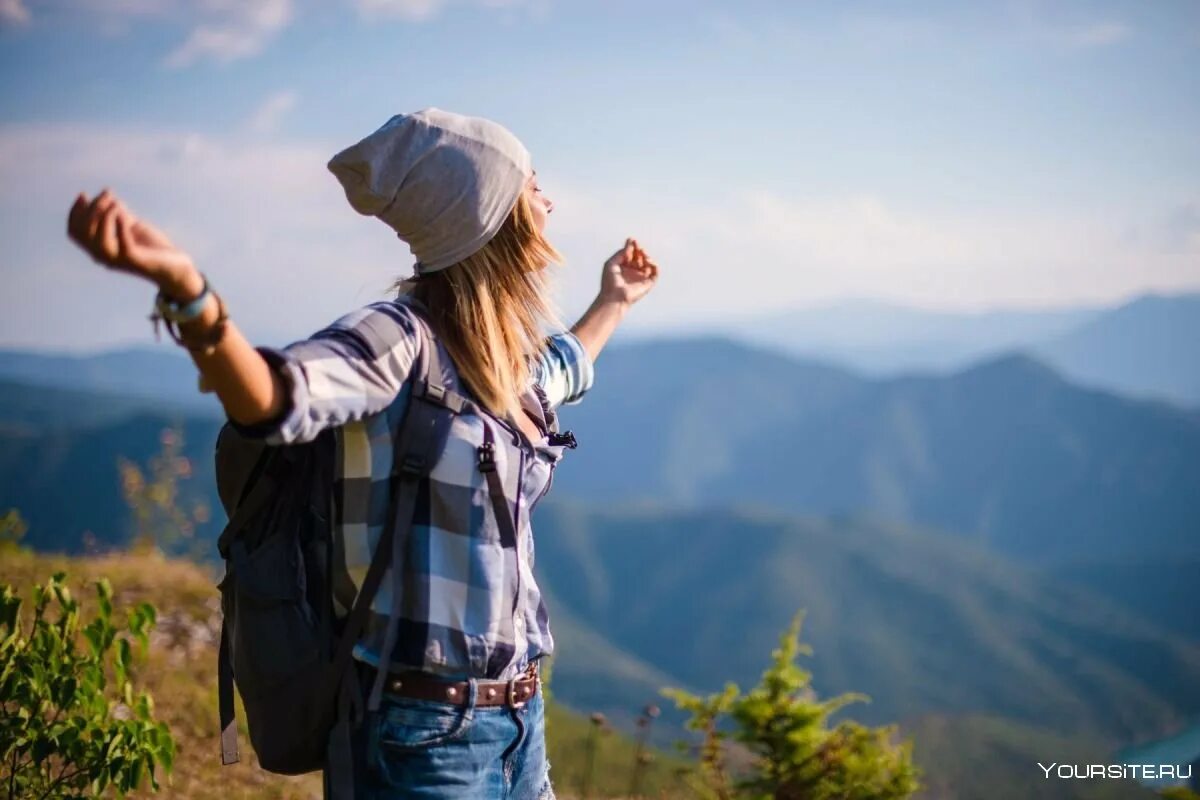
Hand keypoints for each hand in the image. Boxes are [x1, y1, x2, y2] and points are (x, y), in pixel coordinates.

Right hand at [67, 189, 199, 296]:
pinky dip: (119, 226)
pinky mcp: (135, 261)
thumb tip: (110, 199)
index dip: (75, 212)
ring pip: (98, 241)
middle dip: (91, 209)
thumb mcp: (133, 227)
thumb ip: (120, 215)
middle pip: (84, 233)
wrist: (176, 266)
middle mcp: (104, 257)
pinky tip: (120, 210)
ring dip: (102, 217)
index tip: (83, 194)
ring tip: (115, 202)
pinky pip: (122, 245)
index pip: (75, 232)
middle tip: (107, 194)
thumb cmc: (153, 248)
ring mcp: (118, 260)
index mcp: (100, 249)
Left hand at [600, 237, 658, 306]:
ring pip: (648, 263)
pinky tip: (648, 260)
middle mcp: (633, 272)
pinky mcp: (648, 283)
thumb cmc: (609, 282)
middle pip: (640, 257)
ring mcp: (641, 278)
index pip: (631, 254)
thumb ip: (620, 253)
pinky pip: (655, 272)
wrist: (614, 297)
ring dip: (647, 256)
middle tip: (637, 245)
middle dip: (639, 250)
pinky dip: (654, 265)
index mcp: (624, 267)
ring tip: (642, 253)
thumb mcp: (611, 263)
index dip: (632, 246)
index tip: (632, 240)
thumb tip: (629, 244)